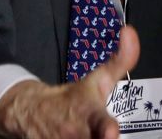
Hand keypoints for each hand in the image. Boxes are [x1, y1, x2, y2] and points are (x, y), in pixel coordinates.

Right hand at [0, 26, 141, 138]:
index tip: (111, 133)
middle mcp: (75, 134)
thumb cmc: (73, 99)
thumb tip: (131, 32)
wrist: (30, 110)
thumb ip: (121, 60)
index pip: (101, 125)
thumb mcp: (97, 81)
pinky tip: (78, 138)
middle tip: (104, 134)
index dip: (106, 130)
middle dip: (100, 138)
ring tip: (90, 134)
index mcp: (89, 115)